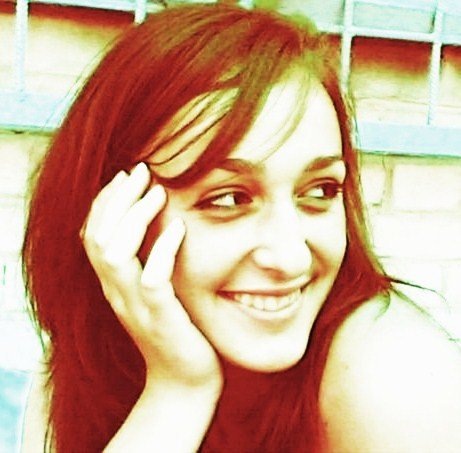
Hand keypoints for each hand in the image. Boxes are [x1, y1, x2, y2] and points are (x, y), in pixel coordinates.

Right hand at [81, 163, 221, 393]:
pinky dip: (163, 249)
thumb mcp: (154, 294)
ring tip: (158, 192)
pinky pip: (153, 278)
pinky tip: (178, 228)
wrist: (184, 383)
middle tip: (141, 171)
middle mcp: (116, 293)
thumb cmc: (175, 332)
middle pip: (99, 237)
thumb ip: (147, 263)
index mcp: (113, 285)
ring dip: (135, 217)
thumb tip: (159, 224)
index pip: (93, 235)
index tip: (125, 176)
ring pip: (116, 253)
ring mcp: (135, 306)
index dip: (105, 201)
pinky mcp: (160, 318)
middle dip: (117, 198)